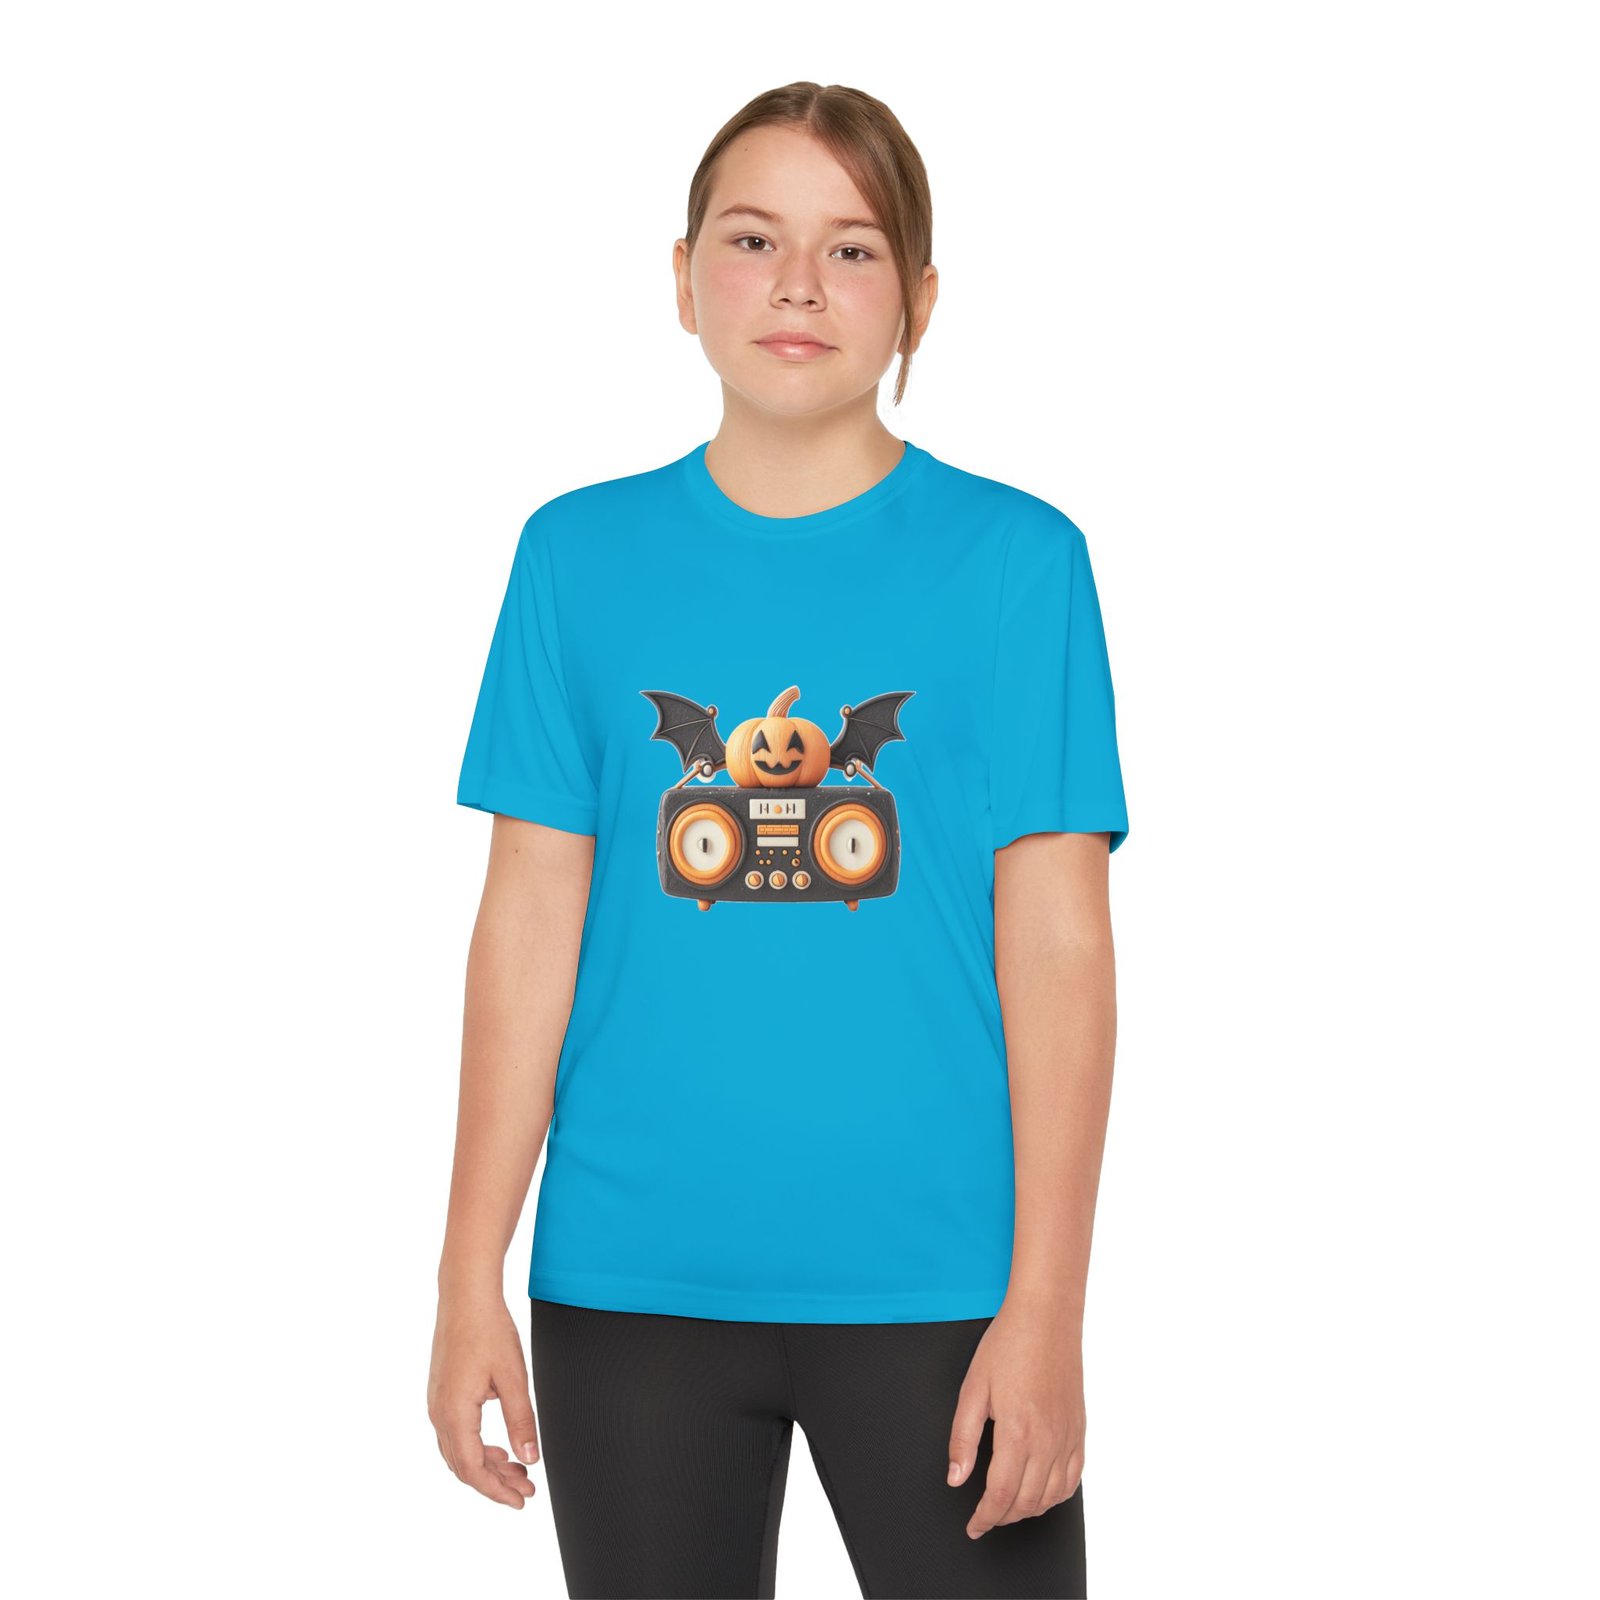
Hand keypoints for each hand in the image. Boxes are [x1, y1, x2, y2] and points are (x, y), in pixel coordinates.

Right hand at [428, 1290, 540, 1508]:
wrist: (466, 1296)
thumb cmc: (489, 1331)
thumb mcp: (513, 1378)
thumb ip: (521, 1421)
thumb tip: (529, 1458)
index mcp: (455, 1414)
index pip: (473, 1469)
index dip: (497, 1490)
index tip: (521, 1500)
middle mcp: (439, 1414)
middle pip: (464, 1466)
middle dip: (495, 1482)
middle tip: (526, 1489)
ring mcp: (437, 1404)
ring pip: (458, 1451)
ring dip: (487, 1465)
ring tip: (518, 1469)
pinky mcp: (441, 1394)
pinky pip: (455, 1434)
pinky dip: (477, 1448)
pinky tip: (499, 1446)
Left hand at [946, 1299, 1084, 1538]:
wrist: (1046, 1317)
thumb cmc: (1008, 1345)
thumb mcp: (972, 1389)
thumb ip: (962, 1439)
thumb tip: (956, 1478)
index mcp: (1017, 1432)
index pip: (1001, 1495)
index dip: (985, 1517)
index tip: (973, 1525)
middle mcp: (1048, 1440)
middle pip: (1027, 1502)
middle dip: (1003, 1517)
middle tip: (985, 1517)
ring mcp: (1068, 1437)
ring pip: (1051, 1496)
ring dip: (1028, 1510)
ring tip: (1008, 1508)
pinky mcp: (1079, 1430)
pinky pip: (1073, 1479)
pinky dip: (1056, 1495)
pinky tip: (1041, 1492)